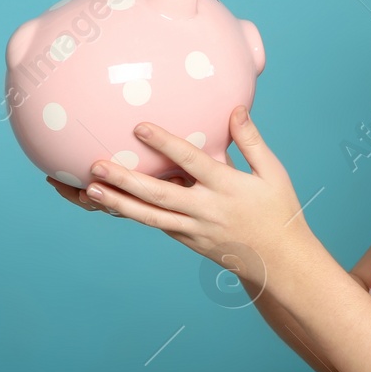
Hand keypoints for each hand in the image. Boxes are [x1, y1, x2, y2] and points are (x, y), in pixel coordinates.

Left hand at [77, 105, 315, 272]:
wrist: (279, 262)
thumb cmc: (279, 212)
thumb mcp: (274, 174)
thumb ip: (252, 141)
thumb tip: (236, 109)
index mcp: (228, 188)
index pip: (191, 162)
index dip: (165, 144)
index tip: (140, 127)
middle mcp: (206, 210)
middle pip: (159, 194)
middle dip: (126, 179)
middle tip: (97, 165)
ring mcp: (194, 229)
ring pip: (150, 216)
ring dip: (118, 203)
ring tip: (91, 190)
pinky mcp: (187, 240)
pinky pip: (156, 225)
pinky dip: (133, 214)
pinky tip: (111, 203)